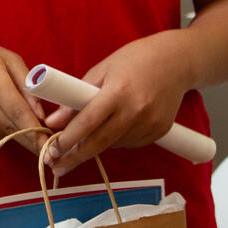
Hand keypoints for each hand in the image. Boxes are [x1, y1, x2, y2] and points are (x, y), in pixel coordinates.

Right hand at [0, 31, 46, 146]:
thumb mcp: (7, 58)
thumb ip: (28, 84)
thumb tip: (42, 115)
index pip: (18, 113)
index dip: (36, 132)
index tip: (50, 146)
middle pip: (11, 129)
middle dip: (31, 141)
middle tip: (48, 149)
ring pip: (0, 136)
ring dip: (16, 136)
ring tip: (25, 128)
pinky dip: (0, 133)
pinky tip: (1, 119)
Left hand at [40, 34, 191, 175]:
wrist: (176, 61)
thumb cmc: (133, 60)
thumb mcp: (101, 70)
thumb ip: (77, 95)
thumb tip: (53, 121)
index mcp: (118, 91)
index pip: (88, 122)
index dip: (68, 139)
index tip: (51, 151)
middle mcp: (135, 110)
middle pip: (100, 142)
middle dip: (76, 157)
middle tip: (56, 167)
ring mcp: (150, 123)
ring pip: (115, 144)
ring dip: (97, 146)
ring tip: (84, 141)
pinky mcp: (160, 131)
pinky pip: (131, 143)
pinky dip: (117, 140)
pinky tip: (114, 128)